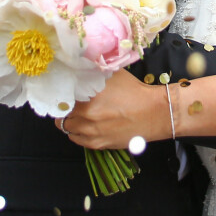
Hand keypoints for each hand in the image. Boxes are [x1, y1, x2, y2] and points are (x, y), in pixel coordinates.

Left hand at [55, 69, 169, 148]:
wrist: (154, 113)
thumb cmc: (134, 91)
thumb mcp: (112, 75)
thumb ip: (92, 74)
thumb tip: (77, 70)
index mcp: (88, 99)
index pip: (62, 100)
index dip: (61, 96)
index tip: (65, 93)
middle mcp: (87, 118)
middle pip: (61, 116)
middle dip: (65, 109)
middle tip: (72, 103)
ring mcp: (92, 134)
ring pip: (68, 129)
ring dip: (71, 121)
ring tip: (80, 115)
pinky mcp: (99, 145)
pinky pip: (78, 140)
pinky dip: (78, 133)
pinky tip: (87, 125)